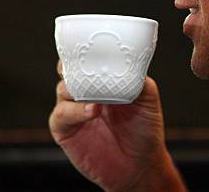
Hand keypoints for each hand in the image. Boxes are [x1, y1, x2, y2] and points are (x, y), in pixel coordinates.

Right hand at [49, 61, 184, 190]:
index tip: (90, 44)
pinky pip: (61, 115)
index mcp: (103, 79)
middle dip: (72, 65)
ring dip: (76, 88)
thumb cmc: (144, 129)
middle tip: (83, 65)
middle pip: (68, 70)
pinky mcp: (65, 130)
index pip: (87, 59)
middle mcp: (85, 92)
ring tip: (95, 95)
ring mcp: (74, 110)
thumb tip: (131, 64)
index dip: (85, 51)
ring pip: (62, 89)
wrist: (140, 164)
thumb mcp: (148, 98)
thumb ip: (138, 79)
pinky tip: (92, 111)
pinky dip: (75, 111)